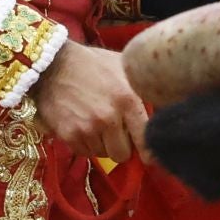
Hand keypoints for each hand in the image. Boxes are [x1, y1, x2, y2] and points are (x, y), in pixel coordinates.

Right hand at [32, 42, 149, 161]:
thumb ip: (144, 90)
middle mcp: (109, 117)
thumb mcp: (125, 68)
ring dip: (102, 144)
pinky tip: (83, 125)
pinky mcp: (68, 135)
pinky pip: (84, 152)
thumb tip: (167, 107)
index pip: (146, 140)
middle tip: (117, 132)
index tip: (148, 155)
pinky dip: (85, 143)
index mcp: (128, 100)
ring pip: (102, 154)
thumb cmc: (94, 64)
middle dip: (122, 146)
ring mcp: (87, 128)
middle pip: (123, 155)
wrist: (52, 64)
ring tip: (97, 123)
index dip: (148, 151)